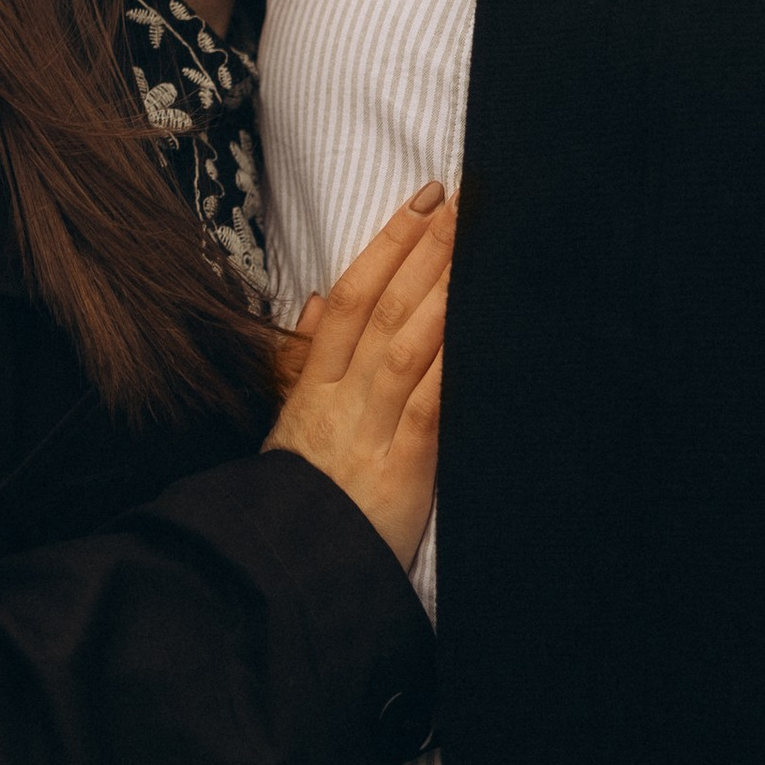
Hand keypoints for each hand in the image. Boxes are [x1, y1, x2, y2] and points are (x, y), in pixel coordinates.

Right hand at [264, 186, 451, 571]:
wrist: (285, 567)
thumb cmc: (298, 497)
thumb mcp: (291, 423)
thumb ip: (306, 359)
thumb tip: (321, 300)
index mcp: (316, 384)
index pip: (353, 296)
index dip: (388, 243)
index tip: (424, 199)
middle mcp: (341, 397)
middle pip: (386, 307)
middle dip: (426, 248)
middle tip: (465, 198)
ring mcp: (370, 430)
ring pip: (407, 344)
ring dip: (444, 289)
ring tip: (477, 244)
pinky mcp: (399, 469)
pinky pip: (428, 406)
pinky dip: (452, 364)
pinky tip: (479, 329)